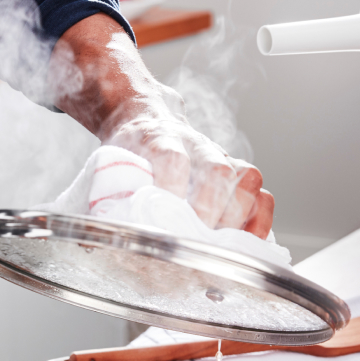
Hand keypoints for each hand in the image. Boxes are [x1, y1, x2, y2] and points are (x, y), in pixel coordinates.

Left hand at [51, 14, 273, 235]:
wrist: (144, 116)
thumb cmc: (129, 148)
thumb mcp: (109, 161)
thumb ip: (109, 191)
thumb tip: (98, 235)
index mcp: (157, 137)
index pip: (171, 157)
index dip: (172, 184)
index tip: (165, 212)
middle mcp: (195, 144)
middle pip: (216, 169)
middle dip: (209, 210)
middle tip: (195, 240)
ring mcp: (220, 156)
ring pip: (244, 178)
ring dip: (235, 217)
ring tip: (218, 245)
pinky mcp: (236, 172)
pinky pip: (261, 192)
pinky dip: (260, 219)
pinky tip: (247, 240)